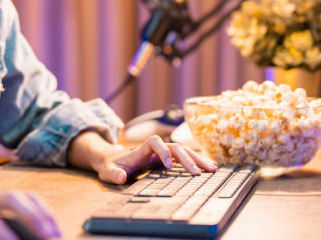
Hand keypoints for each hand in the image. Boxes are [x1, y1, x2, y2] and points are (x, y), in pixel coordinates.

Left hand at [95, 135, 217, 184]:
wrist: (112, 160)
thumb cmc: (110, 166)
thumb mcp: (107, 171)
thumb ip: (113, 174)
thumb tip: (121, 177)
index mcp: (141, 149)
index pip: (155, 142)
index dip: (163, 151)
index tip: (168, 166)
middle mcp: (154, 149)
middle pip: (174, 147)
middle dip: (187, 159)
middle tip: (198, 173)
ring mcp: (162, 153)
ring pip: (182, 151)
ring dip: (197, 159)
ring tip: (212, 169)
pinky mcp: (166, 159)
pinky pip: (184, 157)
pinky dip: (196, 161)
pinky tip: (209, 168)